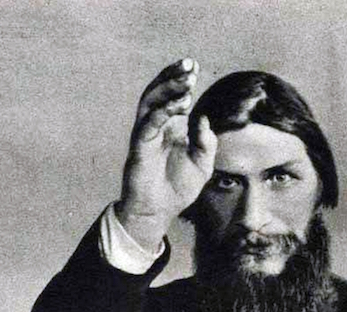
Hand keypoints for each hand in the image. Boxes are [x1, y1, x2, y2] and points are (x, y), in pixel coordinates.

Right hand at [116, 58, 216, 249]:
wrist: (159, 212)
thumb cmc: (177, 190)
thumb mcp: (202, 165)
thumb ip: (206, 142)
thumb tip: (204, 118)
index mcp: (168, 129)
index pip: (171, 98)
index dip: (180, 81)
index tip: (194, 68)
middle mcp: (154, 128)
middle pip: (158, 93)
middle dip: (172, 76)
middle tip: (189, 64)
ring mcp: (145, 136)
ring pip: (150, 102)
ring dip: (167, 88)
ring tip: (186, 81)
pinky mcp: (139, 148)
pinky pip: (148, 123)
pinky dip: (163, 111)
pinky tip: (179, 104)